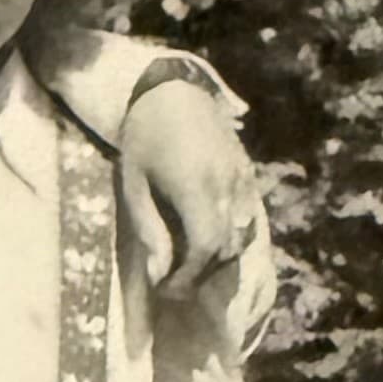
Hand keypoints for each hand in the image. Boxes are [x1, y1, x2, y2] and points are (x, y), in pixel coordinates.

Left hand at [118, 78, 266, 298]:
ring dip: (218, 260)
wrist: (172, 92)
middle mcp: (226, 184)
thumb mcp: (134, 186)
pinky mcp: (247, 173)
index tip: (167, 289)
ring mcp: (242, 178)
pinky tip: (209, 243)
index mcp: (196, 186)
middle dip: (202, 275)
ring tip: (190, 266)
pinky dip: (232, 239)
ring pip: (242, 236)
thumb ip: (150, 231)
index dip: (189, 276)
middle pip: (227, 248)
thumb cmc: (143, 139)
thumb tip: (159, 275)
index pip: (206, 247)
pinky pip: (248, 218)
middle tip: (174, 285)